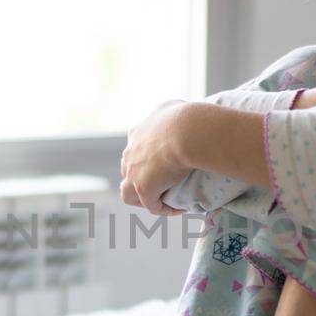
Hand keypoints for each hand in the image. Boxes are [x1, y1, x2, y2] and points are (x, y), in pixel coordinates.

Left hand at [119, 99, 191, 215]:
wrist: (187, 132)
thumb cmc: (185, 117)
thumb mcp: (173, 106)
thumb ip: (169, 111)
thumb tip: (176, 112)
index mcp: (137, 133)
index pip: (135, 148)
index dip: (146, 158)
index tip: (164, 163)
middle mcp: (130, 152)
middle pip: (128, 169)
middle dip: (141, 178)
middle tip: (162, 183)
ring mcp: (134, 172)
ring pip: (128, 192)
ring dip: (143, 198)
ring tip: (161, 201)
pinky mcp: (143, 188)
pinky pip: (151, 205)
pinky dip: (163, 209)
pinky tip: (178, 209)